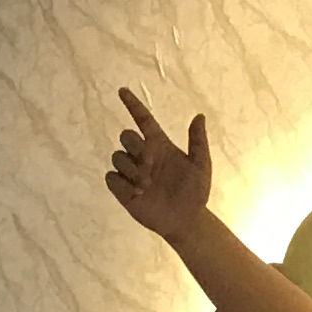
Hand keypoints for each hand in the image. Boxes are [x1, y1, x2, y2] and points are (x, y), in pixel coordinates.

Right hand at [106, 91, 215, 244]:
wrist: (187, 220)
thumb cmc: (195, 192)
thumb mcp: (201, 165)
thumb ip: (198, 141)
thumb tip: (199, 116)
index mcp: (160, 145)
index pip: (143, 119)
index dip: (133, 105)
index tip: (122, 91)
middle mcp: (143, 156)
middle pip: (125, 136)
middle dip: (134, 145)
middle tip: (150, 163)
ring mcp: (132, 172)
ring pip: (117, 156)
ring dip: (130, 169)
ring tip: (147, 185)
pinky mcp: (123, 189)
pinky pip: (111, 177)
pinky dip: (121, 183)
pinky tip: (137, 193)